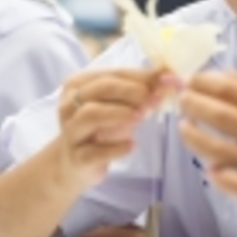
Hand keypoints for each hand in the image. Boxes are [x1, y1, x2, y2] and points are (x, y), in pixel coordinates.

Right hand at [57, 68, 169, 189]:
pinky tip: (132, 145)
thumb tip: (167, 75)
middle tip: (154, 98)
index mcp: (77, 85)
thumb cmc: (100, 127)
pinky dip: (116, 147)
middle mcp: (68, 105)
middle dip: (130, 91)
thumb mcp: (118, 104)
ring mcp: (70, 132)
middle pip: (100, 89)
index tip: (166, 79)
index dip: (140, 76)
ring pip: (90, 115)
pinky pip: (95, 151)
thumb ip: (139, 89)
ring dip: (120, 113)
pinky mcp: (77, 158)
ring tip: (141, 117)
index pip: (111, 74)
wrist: (75, 163)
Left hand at [179, 72, 236, 230]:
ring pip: (223, 151)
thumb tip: (206, 72)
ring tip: (182, 127)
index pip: (231, 89)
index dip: (202, 83)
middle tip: (180, 99)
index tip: (185, 80)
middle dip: (195, 105)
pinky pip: (236, 185)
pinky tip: (209, 169)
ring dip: (196, 138)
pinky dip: (220, 178)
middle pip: (224, 116)